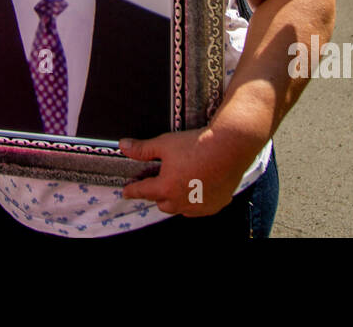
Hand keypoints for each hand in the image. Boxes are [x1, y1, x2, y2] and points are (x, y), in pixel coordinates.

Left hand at [119, 130, 243, 217]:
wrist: (228, 148)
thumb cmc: (197, 145)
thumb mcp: (165, 144)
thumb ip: (143, 149)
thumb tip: (124, 146)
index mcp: (165, 188)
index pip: (143, 191)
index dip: (132, 190)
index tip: (126, 192)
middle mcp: (181, 201)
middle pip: (162, 203)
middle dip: (157, 195)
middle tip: (157, 183)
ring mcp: (199, 205)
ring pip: (181, 208)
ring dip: (176, 200)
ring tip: (177, 187)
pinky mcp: (215, 204)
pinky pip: (200, 208)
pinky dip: (195, 201)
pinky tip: (197, 190)